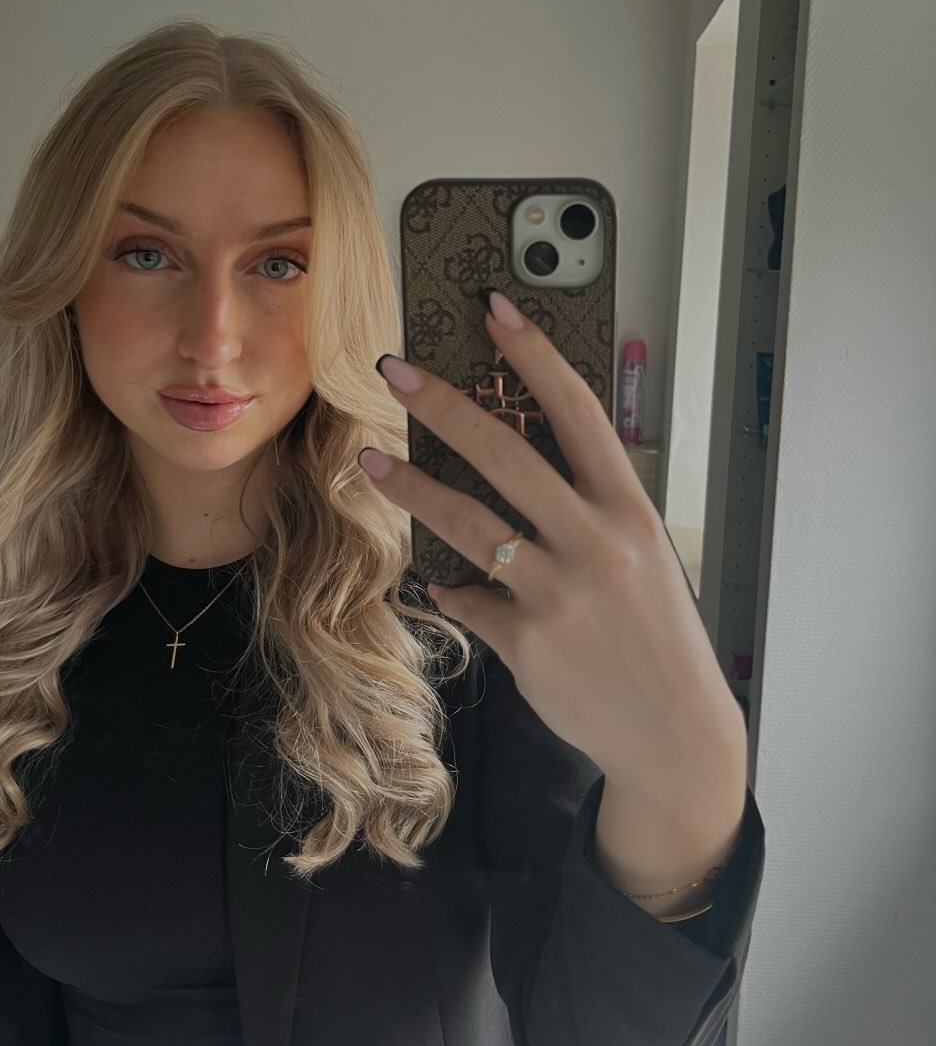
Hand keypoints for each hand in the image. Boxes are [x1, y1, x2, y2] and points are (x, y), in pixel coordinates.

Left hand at [357, 290, 746, 792]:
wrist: (676, 733)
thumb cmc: (660, 638)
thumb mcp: (643, 561)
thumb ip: (588, 517)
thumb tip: (522, 489)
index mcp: (629, 511)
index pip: (578, 413)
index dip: (535, 357)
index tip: (496, 312)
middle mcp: (596, 543)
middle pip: (506, 455)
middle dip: (445, 405)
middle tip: (396, 371)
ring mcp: (559, 594)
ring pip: (468, 524)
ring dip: (411, 488)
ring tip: (368, 460)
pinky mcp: (528, 642)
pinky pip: (470, 601)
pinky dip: (453, 589)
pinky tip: (441, 583)